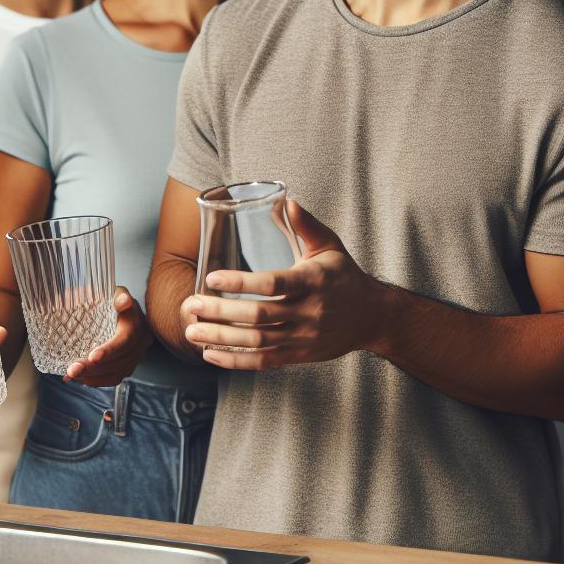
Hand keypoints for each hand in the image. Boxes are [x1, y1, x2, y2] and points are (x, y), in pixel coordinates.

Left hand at [65, 288, 151, 386]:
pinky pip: (114, 378)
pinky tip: (81, 378)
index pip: (126, 339)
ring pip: (117, 372)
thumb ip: (117, 297)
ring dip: (93, 377)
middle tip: (73, 370)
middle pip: (119, 360)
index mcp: (137, 322)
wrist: (119, 306)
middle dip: (94, 368)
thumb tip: (123, 302)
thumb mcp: (114, 291)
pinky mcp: (129, 365)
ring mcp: (136, 355)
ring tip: (73, 374)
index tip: (92, 356)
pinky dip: (97, 380)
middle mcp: (141, 341)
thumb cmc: (111, 298)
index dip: (110, 350)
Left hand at [180, 200, 382, 370]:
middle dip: (220, 312)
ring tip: (192, 330)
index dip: (241, 283)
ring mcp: (303, 337)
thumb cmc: (345, 276)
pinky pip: (263, 362)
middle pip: (258, 316)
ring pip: (256, 342)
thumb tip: (286, 201)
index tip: (212, 278)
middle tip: (191, 305)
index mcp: (313, 281)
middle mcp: (308, 312)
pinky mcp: (299, 356)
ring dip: (221, 338)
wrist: (373, 317)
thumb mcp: (330, 246)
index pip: (273, 284)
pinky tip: (210, 353)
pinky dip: (235, 361)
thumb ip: (307, 225)